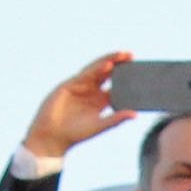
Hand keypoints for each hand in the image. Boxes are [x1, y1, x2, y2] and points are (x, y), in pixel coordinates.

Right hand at [22, 52, 137, 161]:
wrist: (54, 136)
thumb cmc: (76, 134)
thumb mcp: (100, 126)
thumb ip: (116, 119)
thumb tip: (135, 114)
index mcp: (99, 100)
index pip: (114, 85)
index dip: (125, 77)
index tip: (137, 70)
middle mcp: (90, 91)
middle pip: (106, 73)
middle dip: (118, 63)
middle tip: (131, 56)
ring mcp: (80, 86)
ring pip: (96, 69)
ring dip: (108, 61)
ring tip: (122, 55)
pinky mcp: (70, 84)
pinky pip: (85, 74)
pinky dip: (96, 69)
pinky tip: (107, 65)